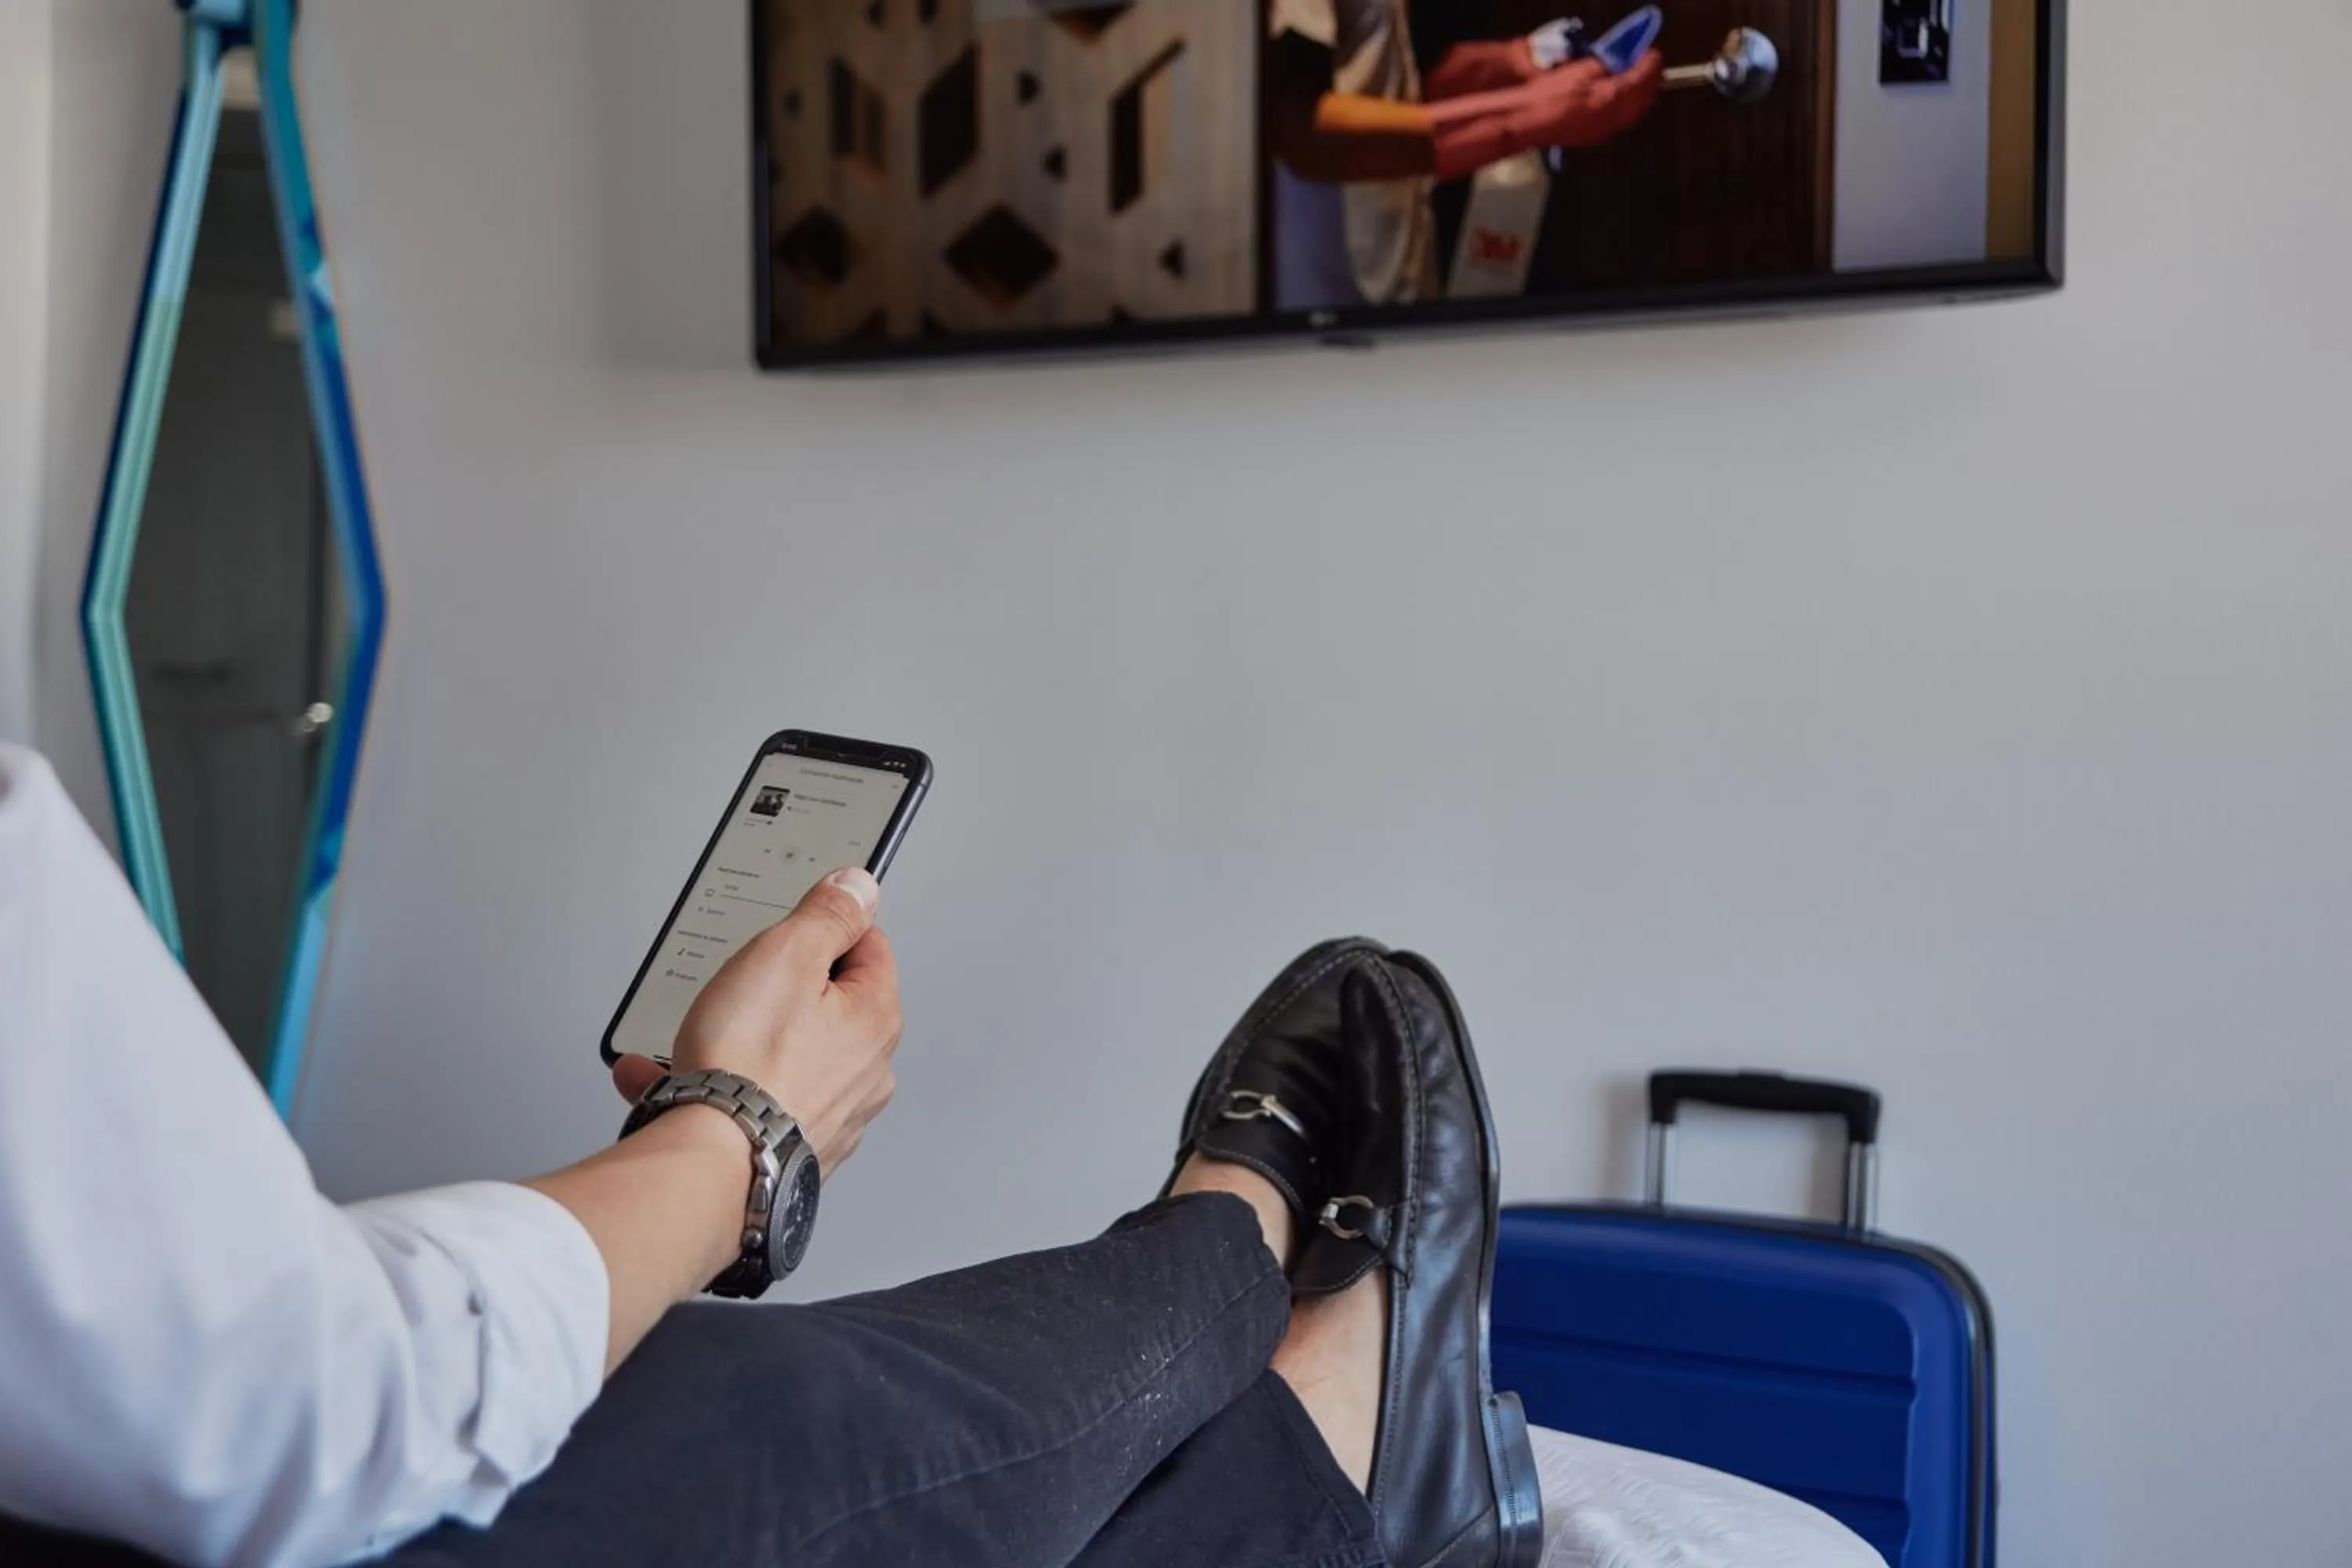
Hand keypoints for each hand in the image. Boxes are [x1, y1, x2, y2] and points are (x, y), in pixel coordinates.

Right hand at [610, 867, 900, 1173]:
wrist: (713, 1166)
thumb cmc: (748, 1066)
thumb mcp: (786, 956)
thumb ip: (827, 916)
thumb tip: (858, 888)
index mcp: (875, 1020)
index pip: (867, 947)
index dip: (822, 931)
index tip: (789, 935)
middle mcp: (865, 1072)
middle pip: (822, 1004)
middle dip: (771, 992)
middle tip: (736, 992)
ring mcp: (830, 1114)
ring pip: (778, 1055)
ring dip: (732, 1042)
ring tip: (690, 1040)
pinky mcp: (792, 1146)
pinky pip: (752, 1099)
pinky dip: (716, 1086)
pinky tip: (674, 1080)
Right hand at [1522, 51, 1663, 148]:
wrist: (1530, 122)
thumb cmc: (1552, 92)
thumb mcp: (1581, 69)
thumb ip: (1607, 65)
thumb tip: (1622, 60)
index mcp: (1613, 97)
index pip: (1642, 79)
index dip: (1650, 65)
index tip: (1652, 54)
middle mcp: (1615, 117)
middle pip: (1644, 99)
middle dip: (1650, 82)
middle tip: (1651, 67)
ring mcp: (1607, 130)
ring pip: (1634, 112)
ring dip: (1641, 96)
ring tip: (1640, 82)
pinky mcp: (1596, 136)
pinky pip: (1622, 121)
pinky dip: (1629, 108)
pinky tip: (1623, 100)